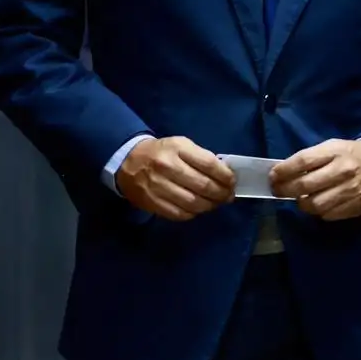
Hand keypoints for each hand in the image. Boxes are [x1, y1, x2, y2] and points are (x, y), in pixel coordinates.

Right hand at [116, 136, 235, 221]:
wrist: (128, 161)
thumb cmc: (162, 152)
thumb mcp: (181, 145)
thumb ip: (201, 158)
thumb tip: (224, 175)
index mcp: (178, 149)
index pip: (209, 164)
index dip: (225, 176)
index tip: (232, 182)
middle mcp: (168, 167)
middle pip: (203, 186)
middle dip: (221, 193)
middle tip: (228, 196)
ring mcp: (158, 187)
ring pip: (193, 203)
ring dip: (210, 206)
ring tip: (216, 204)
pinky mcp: (152, 203)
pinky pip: (179, 214)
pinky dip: (193, 213)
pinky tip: (198, 209)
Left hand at [270, 138, 360, 219]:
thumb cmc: (352, 154)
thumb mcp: (333, 147)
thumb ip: (311, 158)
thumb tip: (284, 172)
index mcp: (335, 152)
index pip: (303, 161)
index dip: (284, 170)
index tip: (272, 176)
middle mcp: (342, 171)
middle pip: (305, 185)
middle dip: (285, 190)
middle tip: (277, 191)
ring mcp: (349, 191)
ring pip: (315, 205)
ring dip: (302, 204)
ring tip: (299, 199)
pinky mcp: (354, 206)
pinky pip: (328, 215)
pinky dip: (318, 212)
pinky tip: (317, 205)